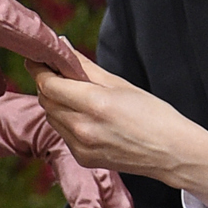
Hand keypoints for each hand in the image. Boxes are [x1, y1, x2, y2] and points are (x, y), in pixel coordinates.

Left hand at [38, 57, 207, 207]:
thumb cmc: (152, 114)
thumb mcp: (120, 84)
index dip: (39, 70)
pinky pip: (63, 134)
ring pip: (51, 117)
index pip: (49, 84)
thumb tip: (63, 48)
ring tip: (74, 94)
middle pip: (46, 101)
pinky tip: (84, 116)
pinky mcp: (82, 159)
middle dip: (47, 84)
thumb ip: (86, 67)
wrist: (170, 152)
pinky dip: (66, 121)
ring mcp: (80, 147)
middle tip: (57, 72)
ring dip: (56, 103)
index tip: (37, 59)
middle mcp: (82, 128)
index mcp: (94, 104)